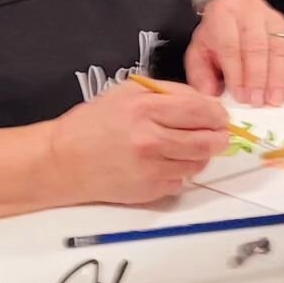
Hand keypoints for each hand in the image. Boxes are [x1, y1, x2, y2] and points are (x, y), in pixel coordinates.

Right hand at [49, 81, 231, 204]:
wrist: (63, 161)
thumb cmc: (94, 123)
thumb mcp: (129, 92)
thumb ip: (169, 93)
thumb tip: (204, 103)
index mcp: (146, 109)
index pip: (201, 111)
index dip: (217, 114)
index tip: (220, 116)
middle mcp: (150, 139)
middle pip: (207, 141)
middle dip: (219, 137)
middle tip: (218, 134)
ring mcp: (151, 168)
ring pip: (199, 163)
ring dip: (201, 155)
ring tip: (187, 147)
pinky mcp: (149, 190)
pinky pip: (181, 180)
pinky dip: (180, 171)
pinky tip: (166, 162)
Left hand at [186, 0, 283, 105]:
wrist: (230, 16)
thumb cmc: (216, 37)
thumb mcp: (199, 53)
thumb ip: (202, 75)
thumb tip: (211, 95)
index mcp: (222, 14)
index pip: (231, 46)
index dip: (237, 74)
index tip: (241, 97)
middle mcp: (249, 11)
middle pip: (257, 46)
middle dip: (259, 78)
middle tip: (259, 101)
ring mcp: (272, 18)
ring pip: (279, 48)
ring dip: (279, 78)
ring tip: (275, 99)